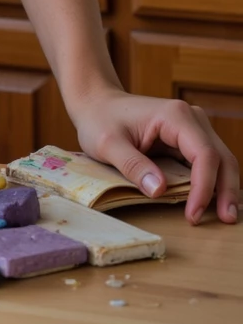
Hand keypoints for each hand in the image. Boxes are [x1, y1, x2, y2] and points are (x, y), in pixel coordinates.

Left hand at [71, 86, 238, 224]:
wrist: (96, 103)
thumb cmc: (99, 120)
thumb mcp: (107, 144)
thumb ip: (133, 165)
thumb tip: (160, 190)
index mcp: (175, 116)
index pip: (204, 154)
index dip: (204, 187)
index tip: (192, 215)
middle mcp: (191, 118)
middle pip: (221, 157)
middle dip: (227, 190)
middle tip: (225, 220)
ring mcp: (192, 128)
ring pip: (221, 160)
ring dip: (225, 188)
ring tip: (224, 216)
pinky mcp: (188, 139)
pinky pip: (208, 163)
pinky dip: (214, 182)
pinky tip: (213, 203)